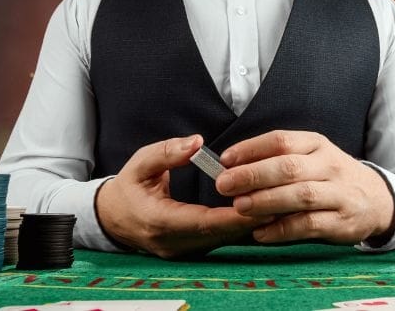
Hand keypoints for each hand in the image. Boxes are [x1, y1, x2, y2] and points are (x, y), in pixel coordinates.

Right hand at [95, 134, 272, 258]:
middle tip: (282, 203)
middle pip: (220, 235)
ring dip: (250, 226)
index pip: (203, 222)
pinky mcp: (191, 251)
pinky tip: (263, 215)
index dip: (233, 215)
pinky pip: (220, 242)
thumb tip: (196, 143)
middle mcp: (173, 243)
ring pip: (223, 241)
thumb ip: (167, 152)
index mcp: (160, 222)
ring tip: (279, 207)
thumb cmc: (129, 188)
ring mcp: (183, 252)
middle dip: (251, 220)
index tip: (259, 203)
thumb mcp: (140, 163)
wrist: (111, 218)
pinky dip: (240, 229)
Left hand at [215, 130, 394, 244]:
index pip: (281, 140)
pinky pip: (308, 225)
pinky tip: (260, 233)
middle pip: (288, 167)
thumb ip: (276, 159)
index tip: (225, 160)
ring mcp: (338, 193)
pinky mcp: (341, 221)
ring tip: (239, 206)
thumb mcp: (310, 157)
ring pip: (300, 195)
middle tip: (224, 185)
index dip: (250, 149)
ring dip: (266, 201)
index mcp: (316, 144)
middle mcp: (329, 165)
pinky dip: (282, 230)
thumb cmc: (329, 176)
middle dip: (253, 175)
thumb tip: (231, 166)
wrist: (377, 199)